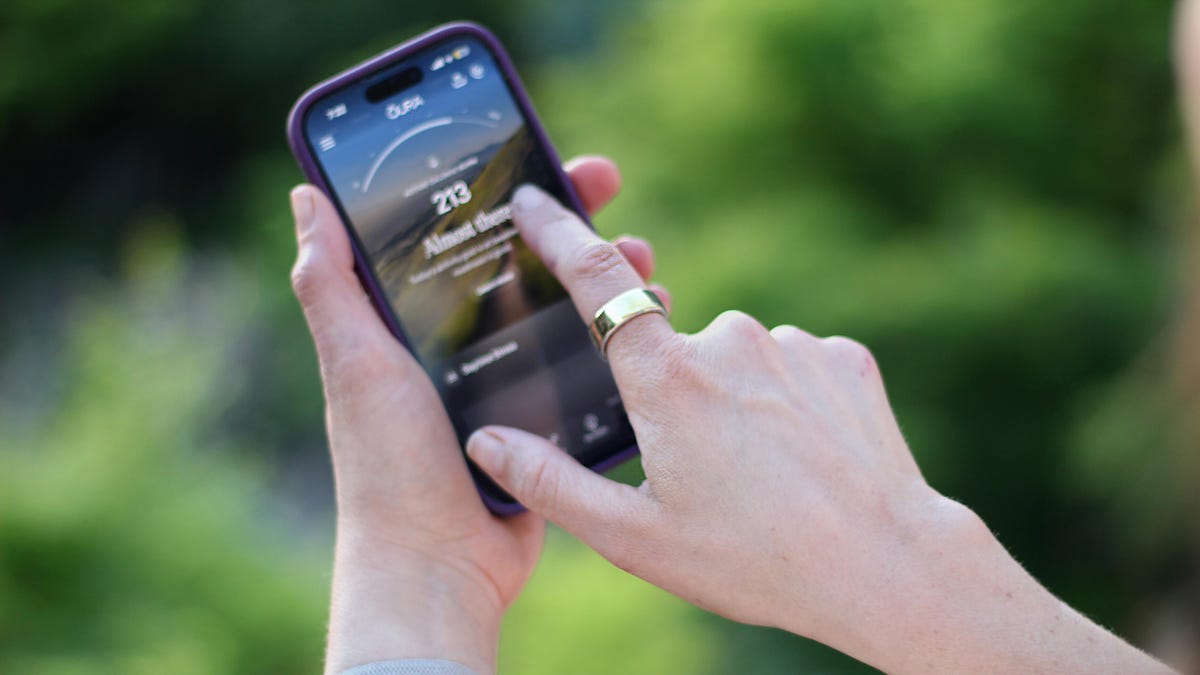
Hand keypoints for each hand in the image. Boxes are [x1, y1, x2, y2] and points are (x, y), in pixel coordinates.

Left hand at [289, 156, 664, 674]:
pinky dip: (616, 340)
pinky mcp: (546, 420)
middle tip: (609, 189)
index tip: (538, 150)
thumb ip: (332, 286)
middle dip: (568, 221)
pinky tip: (649, 324)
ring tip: (643, 261)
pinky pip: (586, 366)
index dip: (497, 188)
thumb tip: (307, 195)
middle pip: (522, 262)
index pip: (460, 233)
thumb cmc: (387, 466)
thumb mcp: (357, 365)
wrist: (439, 564)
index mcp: (416, 323)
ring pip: (564, 309)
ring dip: (604, 278)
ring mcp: (508, 379)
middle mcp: (462, 343)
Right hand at [465, 185, 1174, 673]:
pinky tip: (806, 456)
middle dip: (672, 395)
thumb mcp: (636, 538)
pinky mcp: (842, 355)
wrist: (887, 566)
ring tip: (763, 475)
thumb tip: (487, 444)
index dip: (559, 231)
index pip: (597, 279)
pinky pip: (793, 365)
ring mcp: (792, 343)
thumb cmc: (755, 561)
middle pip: (672, 348)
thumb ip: (551, 485)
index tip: (534, 200)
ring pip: (737, 360)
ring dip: (733, 401)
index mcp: (666, 377)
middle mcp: (728, 340)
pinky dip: (787, 401)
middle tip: (703, 470)